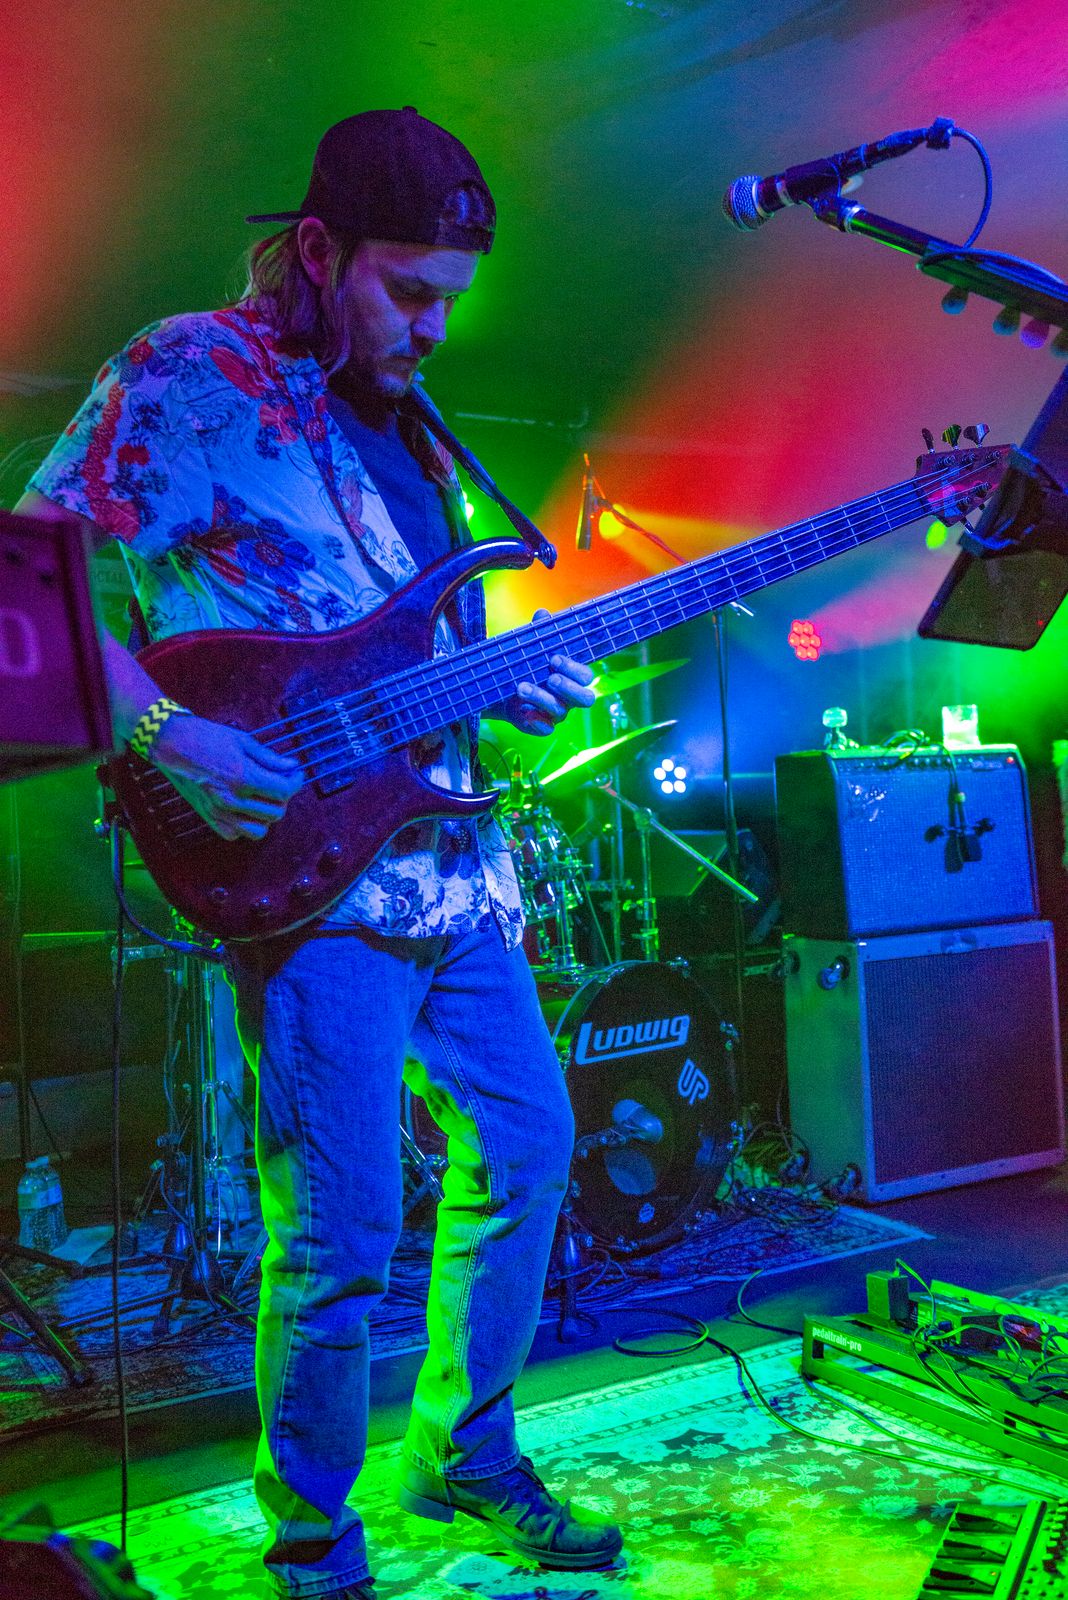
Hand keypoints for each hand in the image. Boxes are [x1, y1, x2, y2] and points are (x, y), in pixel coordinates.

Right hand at [150, 713, 302, 840]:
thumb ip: (270, 758)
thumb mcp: (243, 740)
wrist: (172, 743)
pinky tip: (243, 809)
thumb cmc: (205, 737)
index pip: (284, 791)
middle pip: (275, 812)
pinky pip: (234, 834)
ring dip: (265, 816)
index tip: (295, 774)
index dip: (296, 782)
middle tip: (279, 782)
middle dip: (283, 797)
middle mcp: (233, 799)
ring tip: (262, 799)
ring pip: (258, 830)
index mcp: (244, 777)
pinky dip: (243, 826)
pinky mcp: (208, 817)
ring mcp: (219, 811)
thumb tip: (292, 767)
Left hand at [497, 608, 595, 736]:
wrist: (505, 690)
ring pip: (560, 711)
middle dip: (568, 688)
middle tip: (549, 678)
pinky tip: (525, 713)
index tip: (554, 658)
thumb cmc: (528, 667)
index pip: (586, 676)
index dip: (573, 668)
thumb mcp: (532, 650)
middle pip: (585, 699)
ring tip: (520, 686)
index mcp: (573, 678)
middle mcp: (570, 698)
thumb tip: (543, 614)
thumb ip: (539, 634)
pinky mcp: (541, 726)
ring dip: (541, 698)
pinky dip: (537, 723)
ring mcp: (557, 714)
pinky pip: (546, 730)